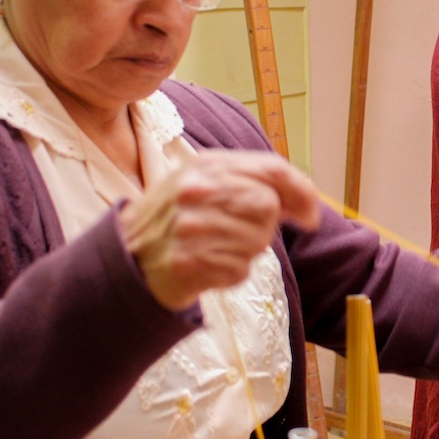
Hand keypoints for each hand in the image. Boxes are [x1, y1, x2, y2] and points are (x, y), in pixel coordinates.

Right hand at [119, 150, 319, 309]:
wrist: (128, 259)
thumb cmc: (176, 219)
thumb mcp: (206, 184)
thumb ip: (251, 182)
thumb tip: (304, 201)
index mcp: (205, 165)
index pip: (271, 169)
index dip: (301, 192)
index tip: (311, 215)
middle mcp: (196, 191)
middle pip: (267, 205)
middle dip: (263, 225)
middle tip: (238, 233)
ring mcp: (190, 226)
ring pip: (257, 241)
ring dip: (246, 251)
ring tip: (215, 247)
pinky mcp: (189, 262)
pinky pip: (240, 269)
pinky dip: (231, 272)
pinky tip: (207, 265)